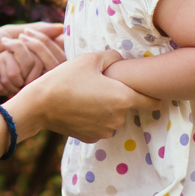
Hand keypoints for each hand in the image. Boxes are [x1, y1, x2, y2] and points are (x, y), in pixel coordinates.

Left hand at [0, 22, 66, 94]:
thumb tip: (63, 28)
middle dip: (15, 49)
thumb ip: (37, 30)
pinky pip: (14, 75)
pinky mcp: (10, 93)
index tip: (21, 38)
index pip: (52, 52)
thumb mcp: (11, 32)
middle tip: (1, 48)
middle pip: (39, 59)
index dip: (39, 44)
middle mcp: (31, 74)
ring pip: (27, 67)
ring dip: (3, 60)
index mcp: (33, 59)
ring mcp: (21, 85)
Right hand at [9, 50, 156, 142]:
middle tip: (102, 86)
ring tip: (88, 96)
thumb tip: (121, 60)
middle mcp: (118, 119)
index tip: (154, 91)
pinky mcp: (91, 138)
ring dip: (106, 109)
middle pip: (128, 107)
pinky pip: (100, 126)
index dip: (154, 95)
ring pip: (113, 117)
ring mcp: (105, 131)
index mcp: (123, 99)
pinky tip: (80, 108)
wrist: (39, 105)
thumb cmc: (66, 79)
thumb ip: (113, 57)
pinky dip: (94, 119)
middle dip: (120, 97)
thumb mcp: (90, 59)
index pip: (152, 102)